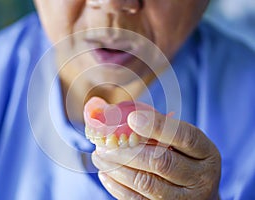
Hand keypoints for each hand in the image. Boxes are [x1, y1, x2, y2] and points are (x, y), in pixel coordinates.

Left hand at [92, 110, 220, 198]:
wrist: (198, 193)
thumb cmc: (182, 158)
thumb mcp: (179, 141)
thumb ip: (156, 126)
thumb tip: (112, 110)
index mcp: (206, 153)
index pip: (185, 137)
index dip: (158, 126)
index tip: (131, 118)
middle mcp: (201, 178)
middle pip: (161, 161)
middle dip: (127, 151)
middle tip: (104, 142)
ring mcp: (186, 199)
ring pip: (146, 183)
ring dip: (117, 168)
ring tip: (99, 156)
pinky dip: (118, 187)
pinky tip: (105, 174)